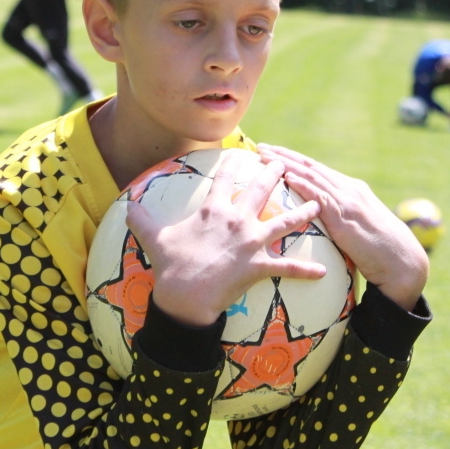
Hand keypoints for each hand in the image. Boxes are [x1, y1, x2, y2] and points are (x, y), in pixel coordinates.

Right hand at [126, 159, 326, 326]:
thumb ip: (142, 219)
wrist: (184, 295)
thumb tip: (125, 205)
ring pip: (285, 222)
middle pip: (261, 192)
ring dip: (304, 213)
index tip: (241, 153)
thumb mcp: (153, 238)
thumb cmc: (170, 265)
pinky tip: (324, 271)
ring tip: (320, 204)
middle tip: (283, 164)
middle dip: (274, 174)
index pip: (223, 180)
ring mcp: (251, 242)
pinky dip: (306, 270)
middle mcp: (237, 221)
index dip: (232, 165)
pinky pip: (288, 267)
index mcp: (213, 211)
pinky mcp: (260, 266)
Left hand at [257, 144, 427, 310]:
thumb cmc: (378, 251)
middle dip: (284, 156)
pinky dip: (304, 185)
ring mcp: (347, 200)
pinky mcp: (346, 216)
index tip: (273, 153)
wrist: (401, 260)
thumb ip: (336, 220)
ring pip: (312, 176)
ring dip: (286, 165)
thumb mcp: (354, 229)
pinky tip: (288, 178)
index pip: (316, 171)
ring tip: (265, 157)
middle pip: (310, 167)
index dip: (293, 160)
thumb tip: (316, 224)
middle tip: (261, 147)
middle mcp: (348, 189)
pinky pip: (321, 196)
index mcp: (349, 190)